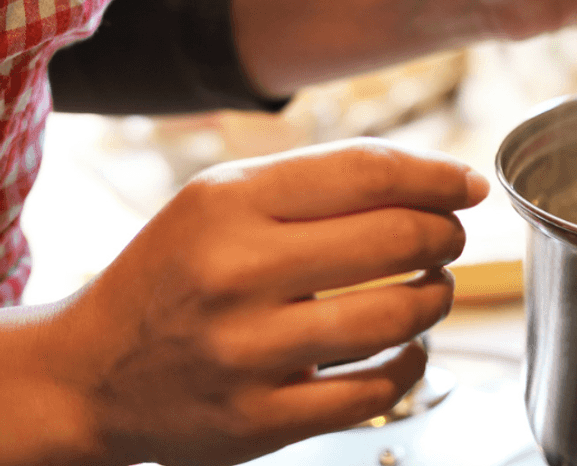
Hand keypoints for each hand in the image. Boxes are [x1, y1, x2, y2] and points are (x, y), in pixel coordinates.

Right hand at [6, 138, 486, 465]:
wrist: (89, 373)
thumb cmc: (177, 271)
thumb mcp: (222, 200)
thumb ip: (324, 180)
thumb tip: (447, 182)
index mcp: (227, 204)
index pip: (368, 174)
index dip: (438, 177)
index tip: (470, 186)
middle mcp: (234, 273)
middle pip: (396, 239)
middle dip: (447, 235)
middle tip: (450, 239)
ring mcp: (246, 353)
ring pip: (396, 316)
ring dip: (436, 296)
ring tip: (431, 287)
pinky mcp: (258, 421)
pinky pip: (376, 391)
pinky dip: (412, 363)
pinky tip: (408, 346)